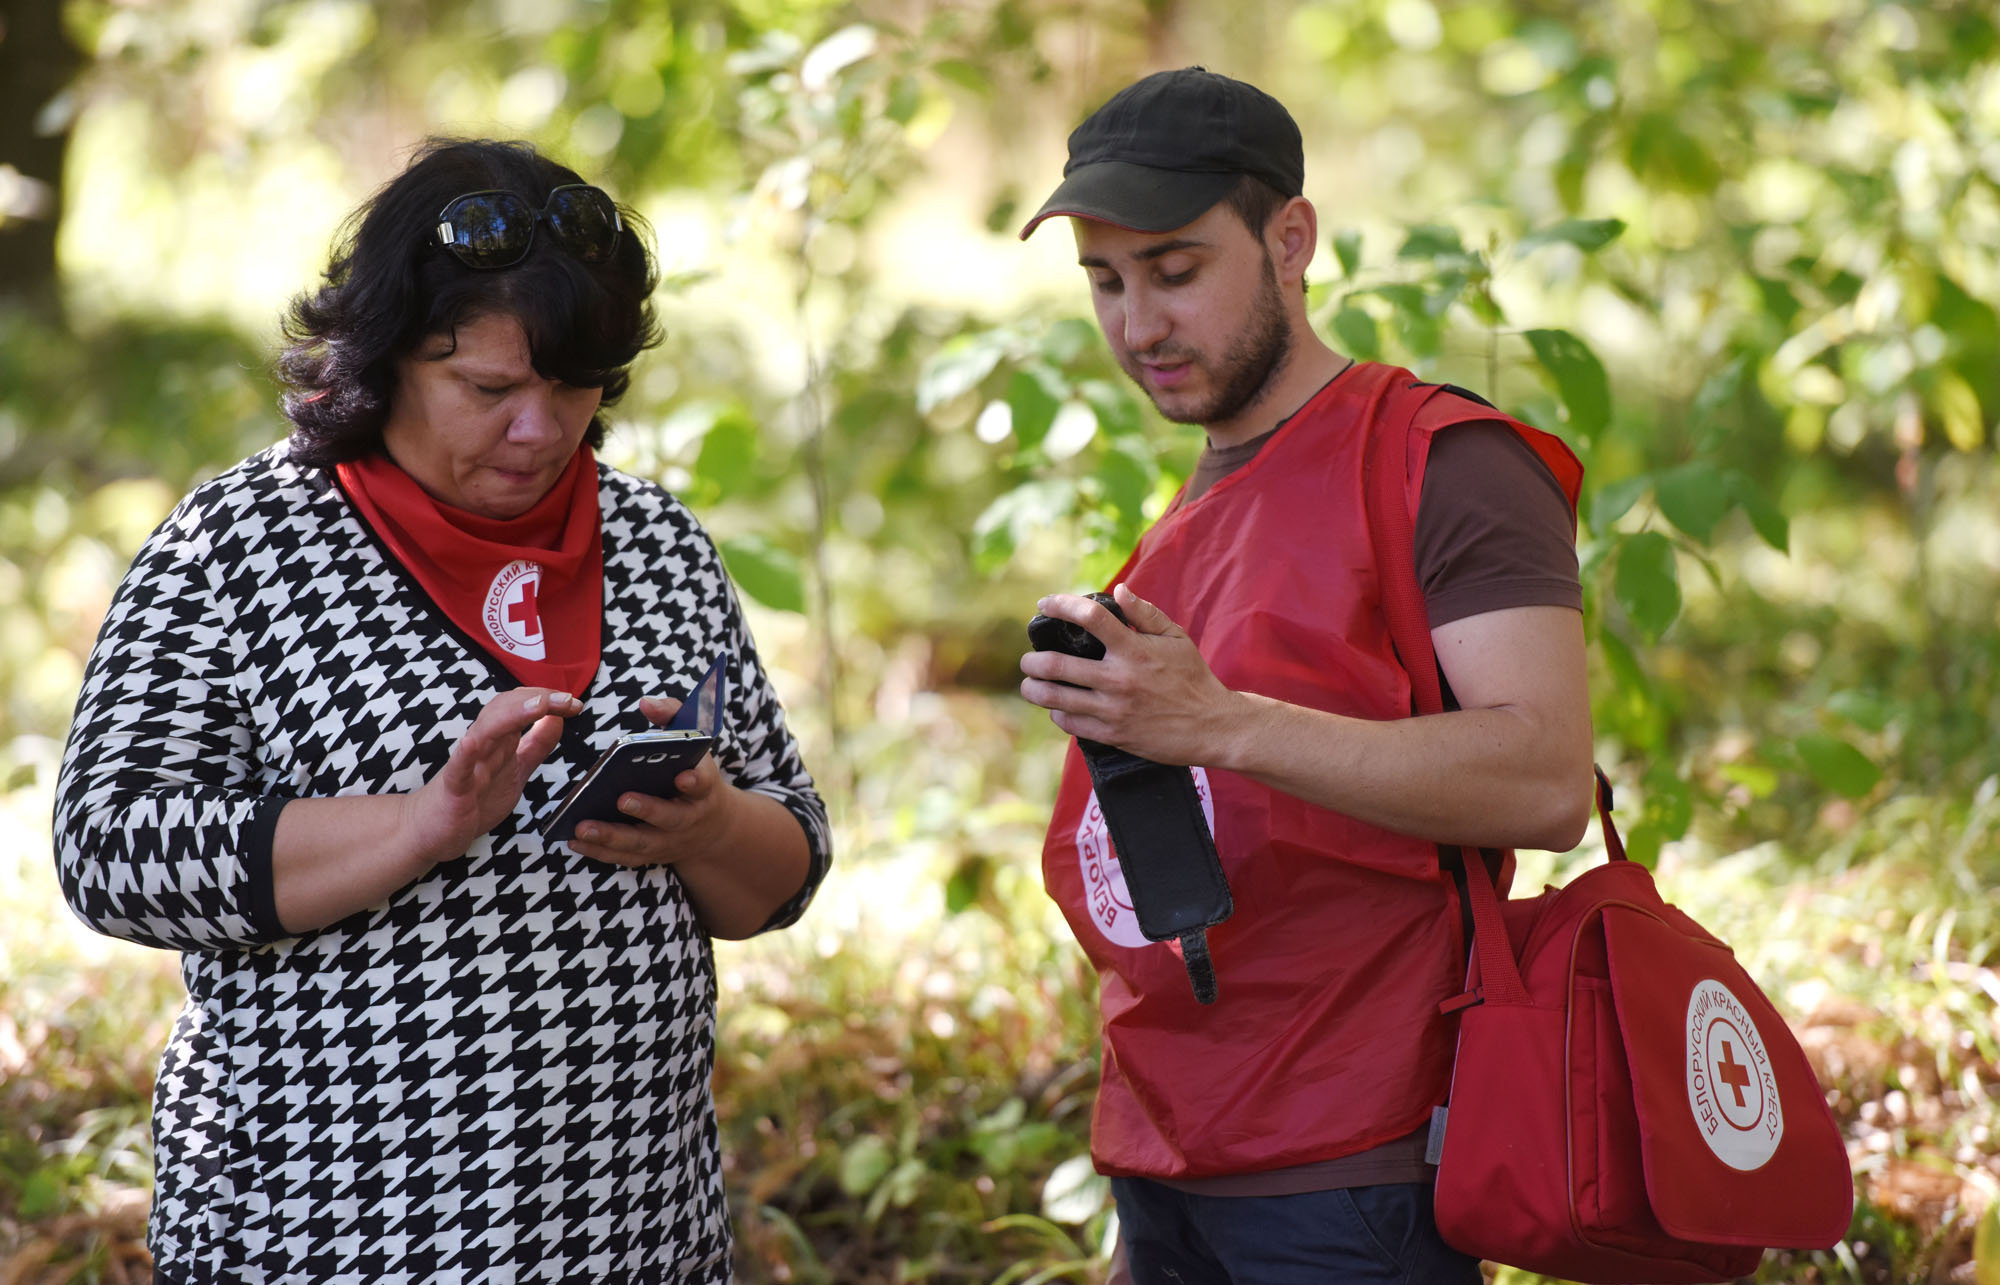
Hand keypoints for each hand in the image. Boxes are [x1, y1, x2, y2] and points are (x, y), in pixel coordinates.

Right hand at [401, 687, 579, 863]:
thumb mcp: (516, 770)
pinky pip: (458, 768)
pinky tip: (471, 743)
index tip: (574, 704)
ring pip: (485, 731)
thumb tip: (558, 717)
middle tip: (568, 700)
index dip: (549, 700)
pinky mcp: (453, 789)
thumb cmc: (473, 798)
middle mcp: (484, 746)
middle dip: (538, 700)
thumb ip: (536, 745)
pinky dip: (466, 754)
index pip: (522, 706)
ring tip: (538, 705)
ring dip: (511, 715)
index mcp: (500, 741)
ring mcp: (468, 766)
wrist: (432, 830)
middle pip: (505, 709)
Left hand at [564, 692, 742, 868]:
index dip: (695, 781)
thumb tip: (646, 702)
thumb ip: (671, 717)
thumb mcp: (691, 744)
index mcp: (702, 787)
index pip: (702, 783)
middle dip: (647, 810)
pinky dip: (600, 852)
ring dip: (612, 837)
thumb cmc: (691, 773)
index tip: (683, 777)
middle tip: (622, 799)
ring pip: (643, 843)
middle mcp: (688, 817)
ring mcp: (669, 840)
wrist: (711, 827)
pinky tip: (574, 840)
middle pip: (671, 818)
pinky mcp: (650, 855)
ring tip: (582, 827)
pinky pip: (625, 857)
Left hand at [1017, 582, 1245, 765]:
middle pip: (1058, 664)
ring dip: (1034, 689)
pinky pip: (1071, 723)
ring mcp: (1114, 709)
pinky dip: (1057, 713)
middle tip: (1028, 659)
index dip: (1061, 605)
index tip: (1044, 604)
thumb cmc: (1193, 678)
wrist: (1212, 726)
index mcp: (1134, 650)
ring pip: (1056, 698)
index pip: (1089, 618)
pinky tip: (1056, 707)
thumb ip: (1145, 613)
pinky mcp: (1113, 734)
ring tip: (1029, 684)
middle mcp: (1119, 679)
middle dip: (1033, 661)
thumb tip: (1119, 590)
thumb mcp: (1176, 638)